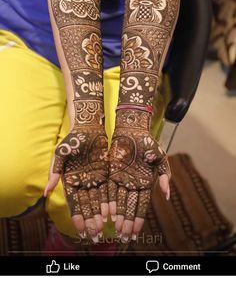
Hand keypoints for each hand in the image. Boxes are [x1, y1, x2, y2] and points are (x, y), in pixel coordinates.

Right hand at [44, 126, 108, 241]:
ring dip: (100, 214)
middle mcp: (83, 182)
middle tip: (94, 234)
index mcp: (70, 180)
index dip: (77, 216)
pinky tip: (113, 212)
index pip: (74, 202)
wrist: (88, 127)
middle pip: (87, 204)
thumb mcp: (60, 154)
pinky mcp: (105, 173)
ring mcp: (95, 178)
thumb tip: (45, 191)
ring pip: (98, 200)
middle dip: (90, 219)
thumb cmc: (72, 140)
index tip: (80, 229)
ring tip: (104, 227)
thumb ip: (54, 173)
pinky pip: (108, 189)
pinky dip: (110, 201)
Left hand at [108, 128, 170, 241]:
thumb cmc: (149, 143)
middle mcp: (132, 184)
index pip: (141, 205)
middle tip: (123, 236)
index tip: (136, 232)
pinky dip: (107, 200)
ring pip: (118, 200)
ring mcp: (121, 178)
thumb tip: (167, 194)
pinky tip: (105, 212)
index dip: (138, 219)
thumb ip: (164, 176)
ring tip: (113, 228)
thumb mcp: (160, 158)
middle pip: (129, 206)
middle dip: (126, 222)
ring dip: (116, 214)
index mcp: (145, 183)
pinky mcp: (111, 172)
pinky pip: (108, 188)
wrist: (133, 128)